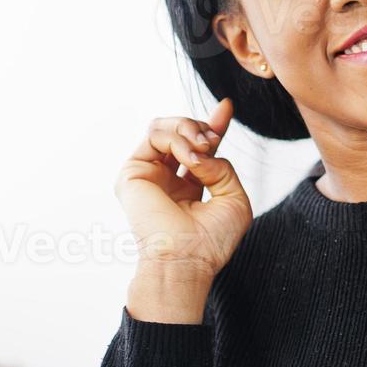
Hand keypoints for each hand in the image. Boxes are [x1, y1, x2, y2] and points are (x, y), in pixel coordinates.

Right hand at [114, 97, 251, 281]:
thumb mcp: (233, 197)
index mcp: (187, 185)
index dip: (211, 124)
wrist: (188, 259)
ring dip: (190, 130)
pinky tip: (191, 159)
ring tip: (203, 149)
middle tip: (214, 141)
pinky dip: (178, 139)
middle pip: (180, 130)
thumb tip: (205, 146)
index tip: (226, 106)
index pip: (197, 146)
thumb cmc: (212, 240)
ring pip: (164, 127)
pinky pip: (154, 135)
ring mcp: (147, 174)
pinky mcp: (132, 173)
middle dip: (202, 126)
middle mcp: (165, 178)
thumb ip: (222, 166)